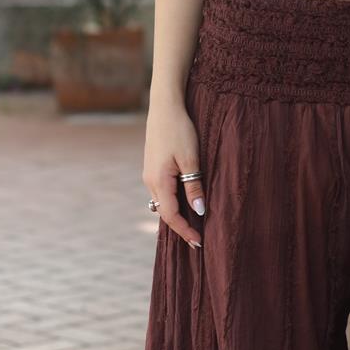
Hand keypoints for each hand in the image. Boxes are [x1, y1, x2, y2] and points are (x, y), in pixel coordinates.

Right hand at [143, 99, 204, 248]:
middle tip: (198, 239)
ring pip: (163, 203)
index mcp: (159, 181)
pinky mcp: (153, 168)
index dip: (185, 231)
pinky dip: (172, 203)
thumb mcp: (191, 159)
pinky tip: (184, 204)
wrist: (164, 108)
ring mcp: (150, 175)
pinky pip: (162, 193)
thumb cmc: (179, 130)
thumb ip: (194, 187)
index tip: (199, 242)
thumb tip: (199, 212)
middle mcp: (150, 181)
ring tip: (193, 226)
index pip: (171, 216)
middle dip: (181, 227)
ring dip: (176, 215)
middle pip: (165, 213)